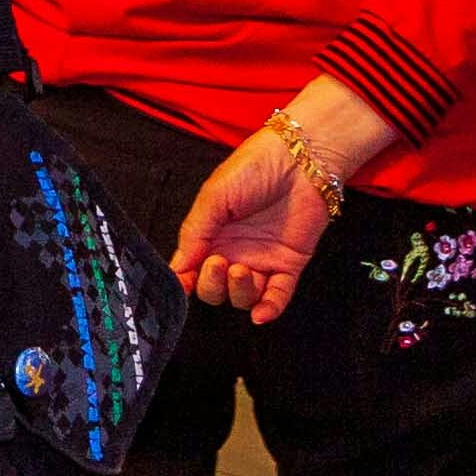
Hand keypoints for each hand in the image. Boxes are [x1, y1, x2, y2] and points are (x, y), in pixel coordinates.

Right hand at [172, 84, 395, 322]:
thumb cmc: (251, 169)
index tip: (180, 284)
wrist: (298, 161)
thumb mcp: (213, 196)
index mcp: (210, 235)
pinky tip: (261, 314)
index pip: (191, 269)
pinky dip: (269, 309)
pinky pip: (278, 297)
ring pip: (244, 297)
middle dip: (212, 284)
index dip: (183, 282)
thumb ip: (195, 232)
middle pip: (215, 289)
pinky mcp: (289, 265)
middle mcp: (233, 252)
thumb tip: (177, 268)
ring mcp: (262, 261)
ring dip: (239, 292)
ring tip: (241, 269)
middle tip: (219, 262)